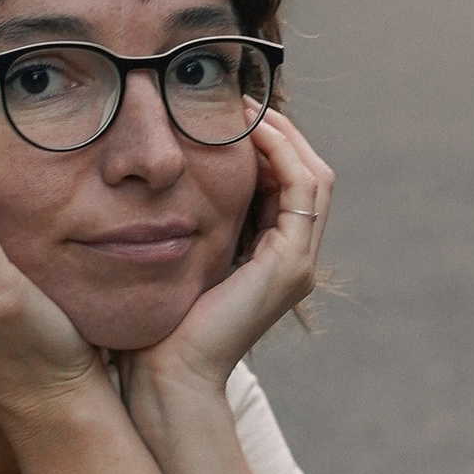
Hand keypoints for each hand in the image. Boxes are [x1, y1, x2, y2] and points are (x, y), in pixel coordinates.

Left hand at [123, 110, 332, 405]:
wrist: (166, 373)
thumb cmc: (160, 323)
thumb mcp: (179, 257)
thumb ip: (191, 222)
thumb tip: (165, 177)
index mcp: (273, 258)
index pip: (288, 183)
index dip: (268, 143)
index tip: (230, 113)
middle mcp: (294, 259)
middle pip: (310, 174)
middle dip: (280, 131)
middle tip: (240, 100)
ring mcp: (298, 263)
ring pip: (313, 176)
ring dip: (282, 135)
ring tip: (244, 109)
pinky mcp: (290, 265)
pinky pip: (301, 189)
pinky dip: (280, 154)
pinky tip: (248, 135)